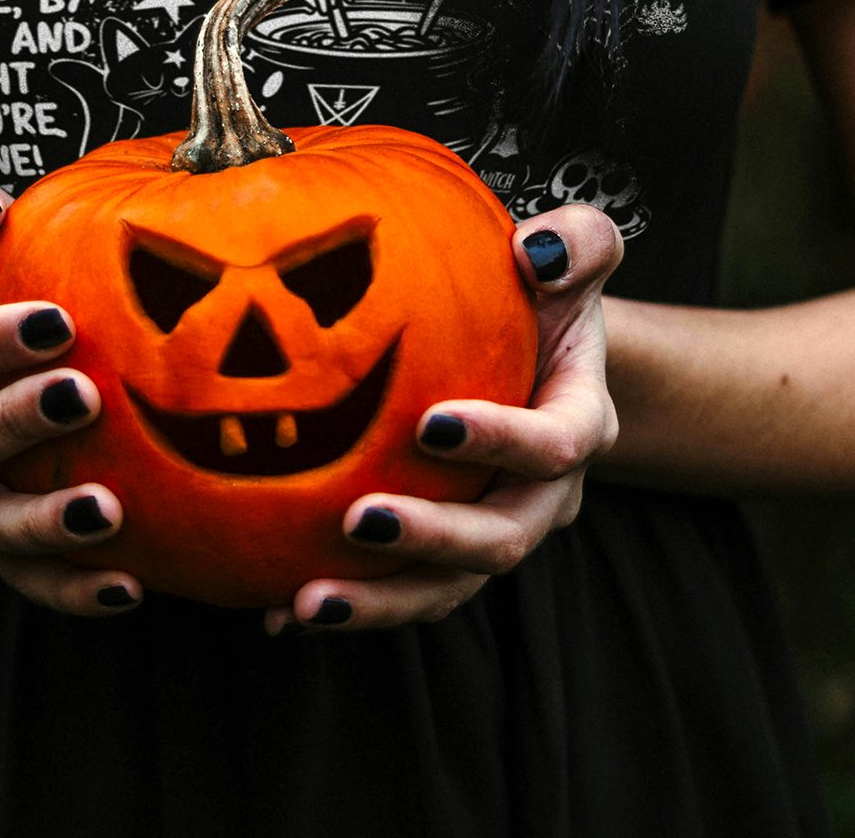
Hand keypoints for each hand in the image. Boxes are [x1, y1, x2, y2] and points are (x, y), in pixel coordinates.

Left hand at [265, 204, 621, 633]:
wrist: (529, 343)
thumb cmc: (539, 289)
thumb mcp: (573, 251)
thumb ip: (576, 241)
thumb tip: (535, 250)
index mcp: (578, 420)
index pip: (555, 443)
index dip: (501, 441)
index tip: (429, 423)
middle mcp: (544, 492)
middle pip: (501, 537)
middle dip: (433, 538)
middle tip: (358, 519)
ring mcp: (495, 528)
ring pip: (449, 587)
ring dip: (381, 600)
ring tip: (307, 601)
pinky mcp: (446, 553)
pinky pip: (403, 591)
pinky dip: (349, 605)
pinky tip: (276, 613)